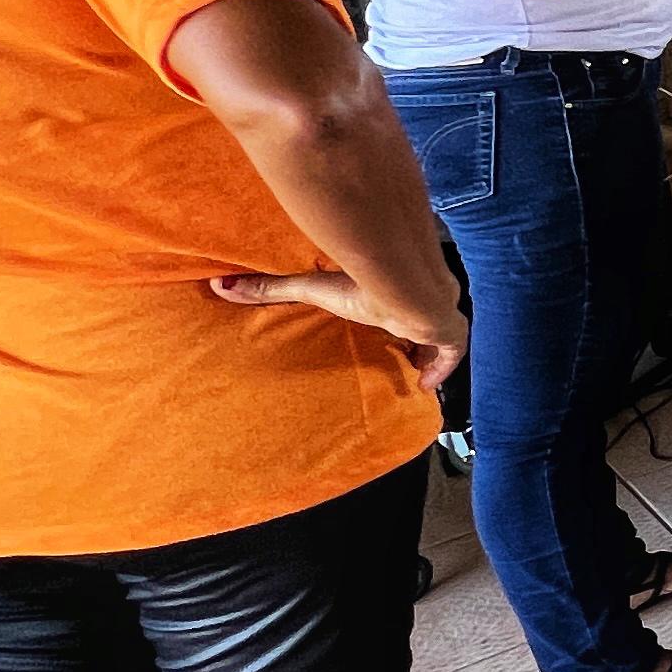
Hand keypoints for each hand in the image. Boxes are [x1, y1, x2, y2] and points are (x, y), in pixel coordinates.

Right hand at [208, 271, 466, 394]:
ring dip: (427, 352)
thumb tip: (219, 286)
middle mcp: (416, 301)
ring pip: (437, 336)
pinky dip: (441, 368)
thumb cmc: (362, 285)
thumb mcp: (313, 289)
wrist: (407, 289)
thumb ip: (271, 289)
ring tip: (410, 372)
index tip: (379, 326)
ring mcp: (437, 316)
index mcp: (388, 290)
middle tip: (397, 355)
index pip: (389, 302)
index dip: (385, 316)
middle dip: (410, 335)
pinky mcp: (451, 333)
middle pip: (417, 320)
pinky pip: (452, 353)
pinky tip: (426, 386)